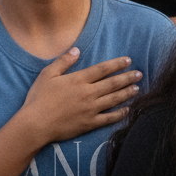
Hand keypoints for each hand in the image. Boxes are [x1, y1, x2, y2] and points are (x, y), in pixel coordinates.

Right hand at [19, 49, 140, 144]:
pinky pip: (109, 118)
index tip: (128, 61)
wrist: (36, 124)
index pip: (102, 69)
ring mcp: (90, 109)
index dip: (117, 64)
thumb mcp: (48, 74)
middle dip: (127, 78)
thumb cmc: (39, 98)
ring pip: (114, 100)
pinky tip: (128, 110)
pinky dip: (120, 114)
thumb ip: (64, 61)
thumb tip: (77, 50)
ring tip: (137, 88)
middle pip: (112, 84)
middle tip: (139, 74)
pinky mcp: (89, 123)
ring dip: (127, 93)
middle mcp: (88, 93)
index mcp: (78, 80)